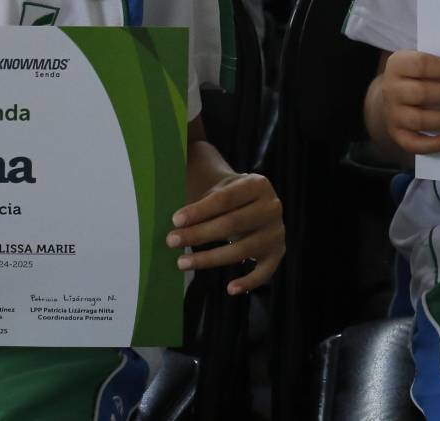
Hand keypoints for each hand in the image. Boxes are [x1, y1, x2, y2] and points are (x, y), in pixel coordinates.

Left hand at [169, 172, 283, 294]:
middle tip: (171, 241)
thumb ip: (195, 172)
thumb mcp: (215, 182)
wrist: (250, 205)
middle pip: (232, 224)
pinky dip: (249, 281)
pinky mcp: (277, 251)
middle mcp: (272, 206)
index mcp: (257, 184)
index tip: (175, 219)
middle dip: (199, 234)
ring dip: (210, 259)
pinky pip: (265, 271)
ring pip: (242, 250)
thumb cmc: (224, 196)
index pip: (226, 199)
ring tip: (182, 262)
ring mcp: (276, 230)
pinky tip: (230, 288)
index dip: (200, 210)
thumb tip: (162, 152)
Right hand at [371, 51, 439, 154]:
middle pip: (423, 92)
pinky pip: (415, 144)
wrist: (394, 96)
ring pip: (421, 120)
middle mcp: (391, 90)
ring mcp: (392, 114)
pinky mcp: (397, 134)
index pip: (422, 64)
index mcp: (397, 65)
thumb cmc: (417, 75)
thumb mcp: (422, 62)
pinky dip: (436, 144)